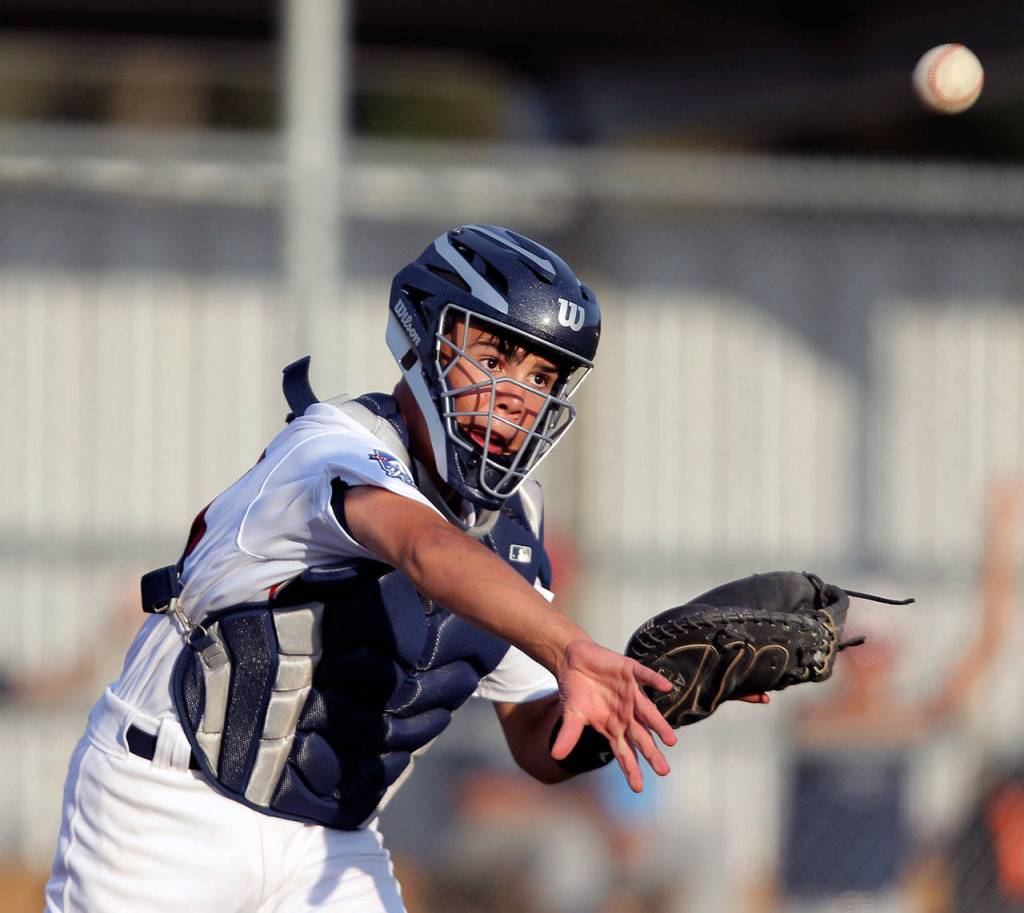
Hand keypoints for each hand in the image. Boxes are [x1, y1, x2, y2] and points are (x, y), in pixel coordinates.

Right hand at [551, 638, 677, 792]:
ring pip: (649, 712)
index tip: (638, 787)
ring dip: (659, 725)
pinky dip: (655, 681)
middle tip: (662, 770)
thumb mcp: (572, 715)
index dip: (631, 768)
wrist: (574, 662)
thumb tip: (556, 755)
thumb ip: (568, 735)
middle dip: (651, 753)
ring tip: (670, 740)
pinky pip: (645, 677)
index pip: (624, 751)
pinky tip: (666, 687)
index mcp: (613, 726)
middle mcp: (626, 713)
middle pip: (641, 736)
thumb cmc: (576, 691)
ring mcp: (631, 694)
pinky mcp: (630, 673)